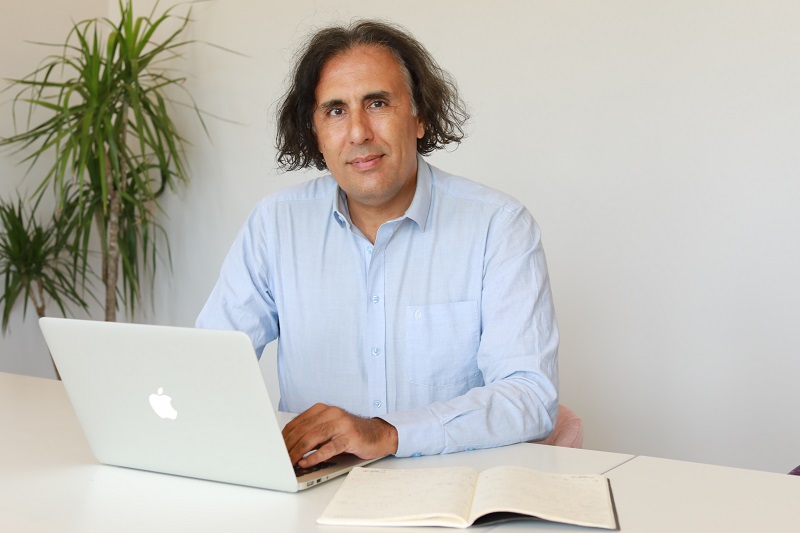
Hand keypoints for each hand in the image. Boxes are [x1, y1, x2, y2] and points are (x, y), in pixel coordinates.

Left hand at [282, 403, 397, 467]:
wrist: (377, 434)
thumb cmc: (350, 433)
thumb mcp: (328, 428)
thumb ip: (311, 432)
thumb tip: (287, 445)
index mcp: (323, 409)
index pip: (297, 422)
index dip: (284, 437)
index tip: (276, 449)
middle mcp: (331, 413)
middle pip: (303, 429)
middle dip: (288, 446)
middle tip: (280, 459)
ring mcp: (341, 424)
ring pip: (313, 437)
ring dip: (298, 451)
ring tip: (290, 462)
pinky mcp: (350, 437)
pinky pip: (329, 447)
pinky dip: (315, 456)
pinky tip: (306, 462)